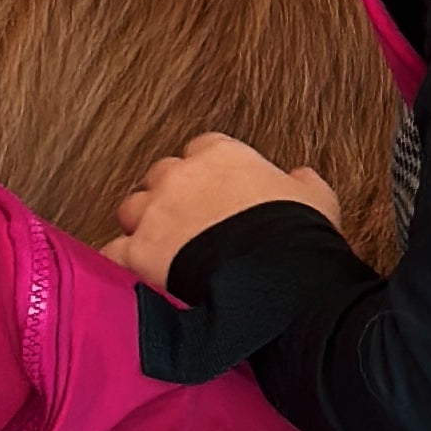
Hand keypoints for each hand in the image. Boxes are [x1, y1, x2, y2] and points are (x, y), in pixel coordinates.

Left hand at [102, 134, 342, 293]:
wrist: (273, 280)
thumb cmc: (296, 237)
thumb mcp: (315, 198)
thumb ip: (300, 182)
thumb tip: (300, 177)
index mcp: (221, 155)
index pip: (201, 150)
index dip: (207, 174)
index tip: (216, 192)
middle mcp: (181, 176)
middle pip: (162, 176)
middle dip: (171, 197)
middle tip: (190, 223)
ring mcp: (156, 213)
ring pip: (133, 207)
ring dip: (144, 224)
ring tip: (162, 249)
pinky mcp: (140, 252)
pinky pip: (116, 250)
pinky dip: (123, 262)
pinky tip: (136, 274)